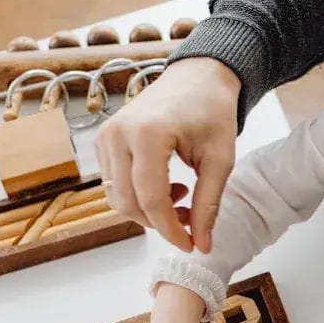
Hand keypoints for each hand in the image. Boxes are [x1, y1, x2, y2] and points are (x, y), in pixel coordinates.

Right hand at [95, 57, 241, 253]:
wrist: (197, 77)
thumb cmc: (212, 112)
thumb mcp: (221, 160)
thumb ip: (209, 204)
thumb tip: (202, 245)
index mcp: (148, 133)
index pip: (152, 200)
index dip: (171, 230)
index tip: (190, 245)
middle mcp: (118, 133)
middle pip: (128, 203)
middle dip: (159, 223)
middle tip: (191, 219)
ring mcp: (105, 135)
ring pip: (117, 197)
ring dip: (148, 211)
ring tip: (182, 197)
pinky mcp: (103, 140)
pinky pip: (113, 184)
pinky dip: (138, 196)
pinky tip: (166, 184)